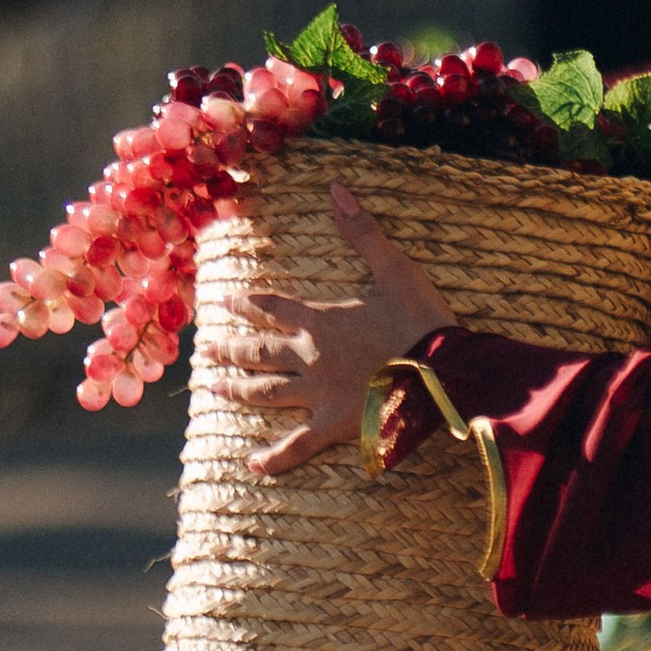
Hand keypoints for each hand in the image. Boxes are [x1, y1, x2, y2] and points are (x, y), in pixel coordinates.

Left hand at [209, 182, 454, 476]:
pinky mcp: (332, 426)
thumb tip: (336, 187)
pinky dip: (275, 457)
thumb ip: (361, 231)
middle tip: (209, 349)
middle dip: (231, 348)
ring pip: (265, 392)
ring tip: (215, 390)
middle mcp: (308, 355)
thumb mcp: (394, 267)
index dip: (248, 303)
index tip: (225, 302)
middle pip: (258, 351)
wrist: (442, 372)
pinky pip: (296, 446)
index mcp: (319, 318)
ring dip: (238, 390)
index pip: (272, 306)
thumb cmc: (421, 320)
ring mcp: (316, 393)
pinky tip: (254, 464)